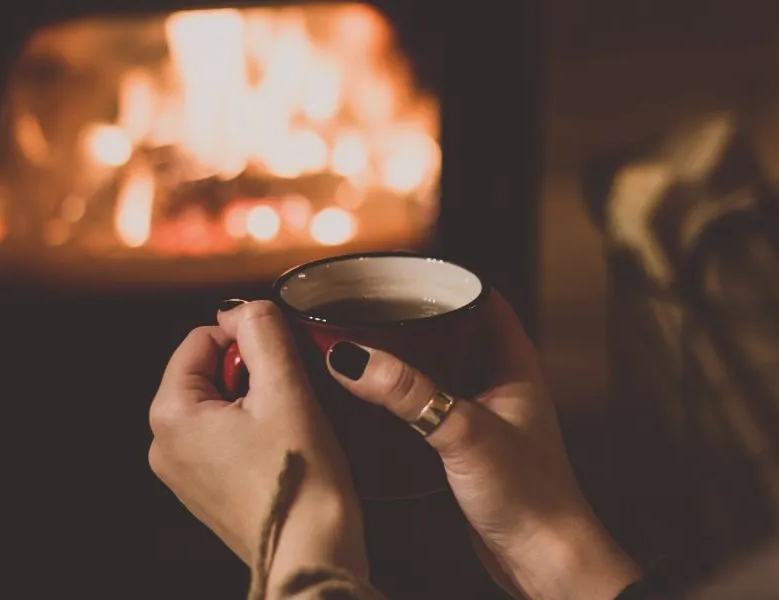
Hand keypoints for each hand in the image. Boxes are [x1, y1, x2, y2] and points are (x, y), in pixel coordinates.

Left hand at [149, 300, 366, 589]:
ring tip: (289, 424)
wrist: (312, 558)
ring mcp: (184, 471)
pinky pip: (225, 435)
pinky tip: (283, 446)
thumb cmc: (300, 481)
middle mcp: (165, 445)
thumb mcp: (285, 391)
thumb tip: (245, 308)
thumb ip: (263, 333)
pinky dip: (254, 428)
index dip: (247, 337)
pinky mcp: (207, 488)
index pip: (200, 339)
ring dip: (256, 399)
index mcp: (172, 415)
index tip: (283, 357)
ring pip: (221, 402)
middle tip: (290, 395)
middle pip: (209, 370)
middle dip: (252, 371)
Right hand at [326, 292, 640, 599]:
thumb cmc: (528, 495)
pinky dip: (403, 397)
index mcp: (515, 363)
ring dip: (405, 359)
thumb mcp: (462, 431)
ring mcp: (482, 413)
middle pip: (454, 332)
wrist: (541, 559)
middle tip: (370, 307)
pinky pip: (429, 405)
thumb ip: (407, 392)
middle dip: (414, 318)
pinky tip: (373, 399)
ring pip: (438, 370)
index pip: (483, 300)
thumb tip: (351, 357)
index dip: (447, 281)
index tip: (404, 272)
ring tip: (363, 345)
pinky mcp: (464, 445)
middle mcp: (500, 382)